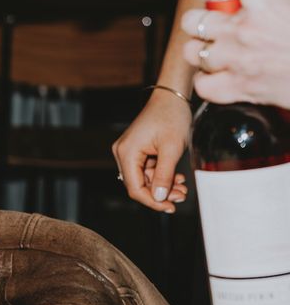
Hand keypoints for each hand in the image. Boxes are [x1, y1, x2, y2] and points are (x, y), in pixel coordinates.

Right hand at [111, 94, 190, 212]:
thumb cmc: (171, 117)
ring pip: (144, 179)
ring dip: (162, 185)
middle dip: (160, 193)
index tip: (170, 207)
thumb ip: (164, 175)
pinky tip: (176, 178)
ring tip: (182, 187)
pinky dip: (161, 176)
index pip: (135, 188)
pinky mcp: (137, 149)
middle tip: (181, 196)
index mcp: (127, 152)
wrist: (171, 97)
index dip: (152, 201)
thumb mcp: (171, 149)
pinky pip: (146, 170)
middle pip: (138, 184)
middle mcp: (123, 152)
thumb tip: (158, 198)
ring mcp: (129, 150)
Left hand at [181, 0, 289, 105]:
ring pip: (192, 52)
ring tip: (213, 53)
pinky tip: (217, 78)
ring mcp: (238, 58)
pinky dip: (207, 83)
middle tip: (212, 28)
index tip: (237, 10)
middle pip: (194, 20)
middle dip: (201, 23)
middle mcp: (243, 27)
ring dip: (201, 52)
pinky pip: (205, 86)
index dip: (231, 4)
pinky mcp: (242, 87)